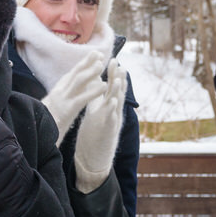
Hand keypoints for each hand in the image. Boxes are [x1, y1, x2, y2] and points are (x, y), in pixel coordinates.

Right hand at [41, 51, 107, 144]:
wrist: (34, 133)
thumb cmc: (43, 123)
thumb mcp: (51, 107)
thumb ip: (59, 98)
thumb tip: (64, 92)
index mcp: (57, 92)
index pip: (71, 75)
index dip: (82, 65)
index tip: (91, 56)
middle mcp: (59, 92)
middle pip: (75, 73)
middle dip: (87, 62)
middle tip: (99, 54)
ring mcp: (63, 100)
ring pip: (79, 81)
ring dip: (91, 71)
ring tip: (102, 65)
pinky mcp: (67, 110)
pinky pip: (83, 98)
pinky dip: (94, 91)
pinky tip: (104, 86)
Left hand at [74, 59, 126, 192]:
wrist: (97, 157)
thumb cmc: (96, 133)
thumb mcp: (97, 113)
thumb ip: (98, 99)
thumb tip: (96, 86)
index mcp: (108, 106)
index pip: (111, 87)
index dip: (112, 74)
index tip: (113, 59)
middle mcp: (113, 112)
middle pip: (116, 92)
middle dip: (118, 77)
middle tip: (119, 63)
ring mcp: (112, 121)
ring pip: (117, 103)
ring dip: (118, 90)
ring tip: (119, 78)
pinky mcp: (108, 130)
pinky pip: (110, 118)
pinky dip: (111, 109)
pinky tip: (112, 100)